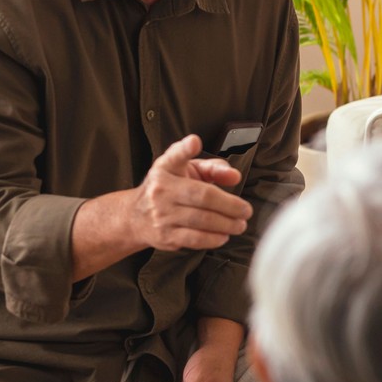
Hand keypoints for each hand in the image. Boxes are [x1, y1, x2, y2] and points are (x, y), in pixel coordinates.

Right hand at [130, 135, 252, 252]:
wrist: (135, 217)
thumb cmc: (168, 189)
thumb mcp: (187, 170)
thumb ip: (213, 168)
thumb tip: (234, 176)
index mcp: (166, 169)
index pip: (175, 156)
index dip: (185, 149)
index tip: (194, 142)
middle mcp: (161, 190)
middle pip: (202, 196)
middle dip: (230, 205)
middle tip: (245, 210)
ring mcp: (162, 215)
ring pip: (201, 220)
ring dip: (227, 224)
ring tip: (240, 224)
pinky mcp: (166, 236)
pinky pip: (195, 239)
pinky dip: (214, 238)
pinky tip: (224, 235)